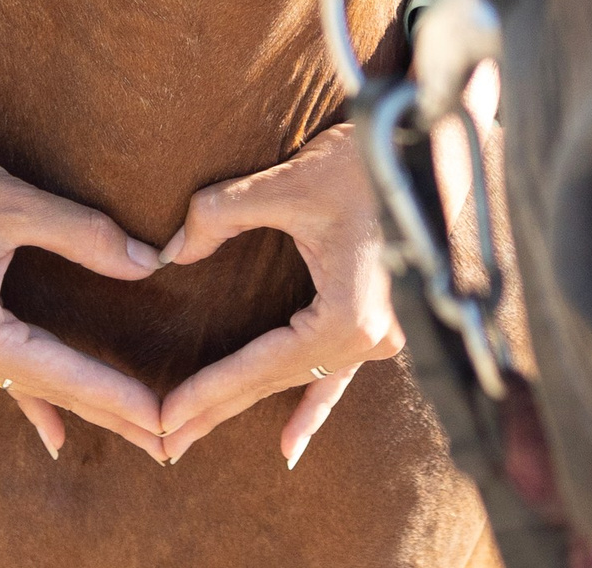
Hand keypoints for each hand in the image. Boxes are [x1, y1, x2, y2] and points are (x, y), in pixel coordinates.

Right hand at [0, 89, 165, 462]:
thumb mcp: (14, 205)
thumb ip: (83, 236)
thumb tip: (147, 263)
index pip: (63, 374)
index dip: (117, 396)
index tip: (164, 423)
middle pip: (48, 390)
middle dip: (107, 416)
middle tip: (164, 447)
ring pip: (27, 381)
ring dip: (77, 403)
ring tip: (127, 432)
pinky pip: (0, 368)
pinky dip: (32, 394)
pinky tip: (51, 427)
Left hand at [153, 118, 407, 469]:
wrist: (429, 144)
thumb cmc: (365, 162)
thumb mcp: (289, 183)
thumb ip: (221, 214)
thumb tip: (169, 252)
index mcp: (347, 318)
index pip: (260, 366)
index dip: (207, 391)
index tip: (162, 419)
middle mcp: (369, 339)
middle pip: (275, 382)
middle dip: (215, 410)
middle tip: (162, 444)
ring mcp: (382, 336)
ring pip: (300, 380)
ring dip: (249, 406)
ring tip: (199, 437)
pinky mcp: (383, 322)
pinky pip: (338, 377)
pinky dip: (312, 409)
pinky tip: (290, 447)